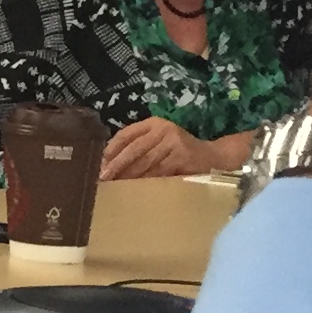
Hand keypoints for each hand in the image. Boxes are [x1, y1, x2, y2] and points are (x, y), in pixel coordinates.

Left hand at [99, 117, 243, 179]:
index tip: (99, 163)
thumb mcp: (159, 142)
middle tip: (103, 177)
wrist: (212, 156)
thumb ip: (138, 147)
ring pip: (145, 162)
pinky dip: (146, 181)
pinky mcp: (182, 157)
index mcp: (153, 123)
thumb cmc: (178, 151)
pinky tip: (136, 188)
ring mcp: (173, 142)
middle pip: (134, 148)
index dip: (111, 149)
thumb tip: (107, 163)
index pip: (126, 134)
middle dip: (117, 164)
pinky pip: (159, 172)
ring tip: (115, 185)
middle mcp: (163, 129)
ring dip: (128, 175)